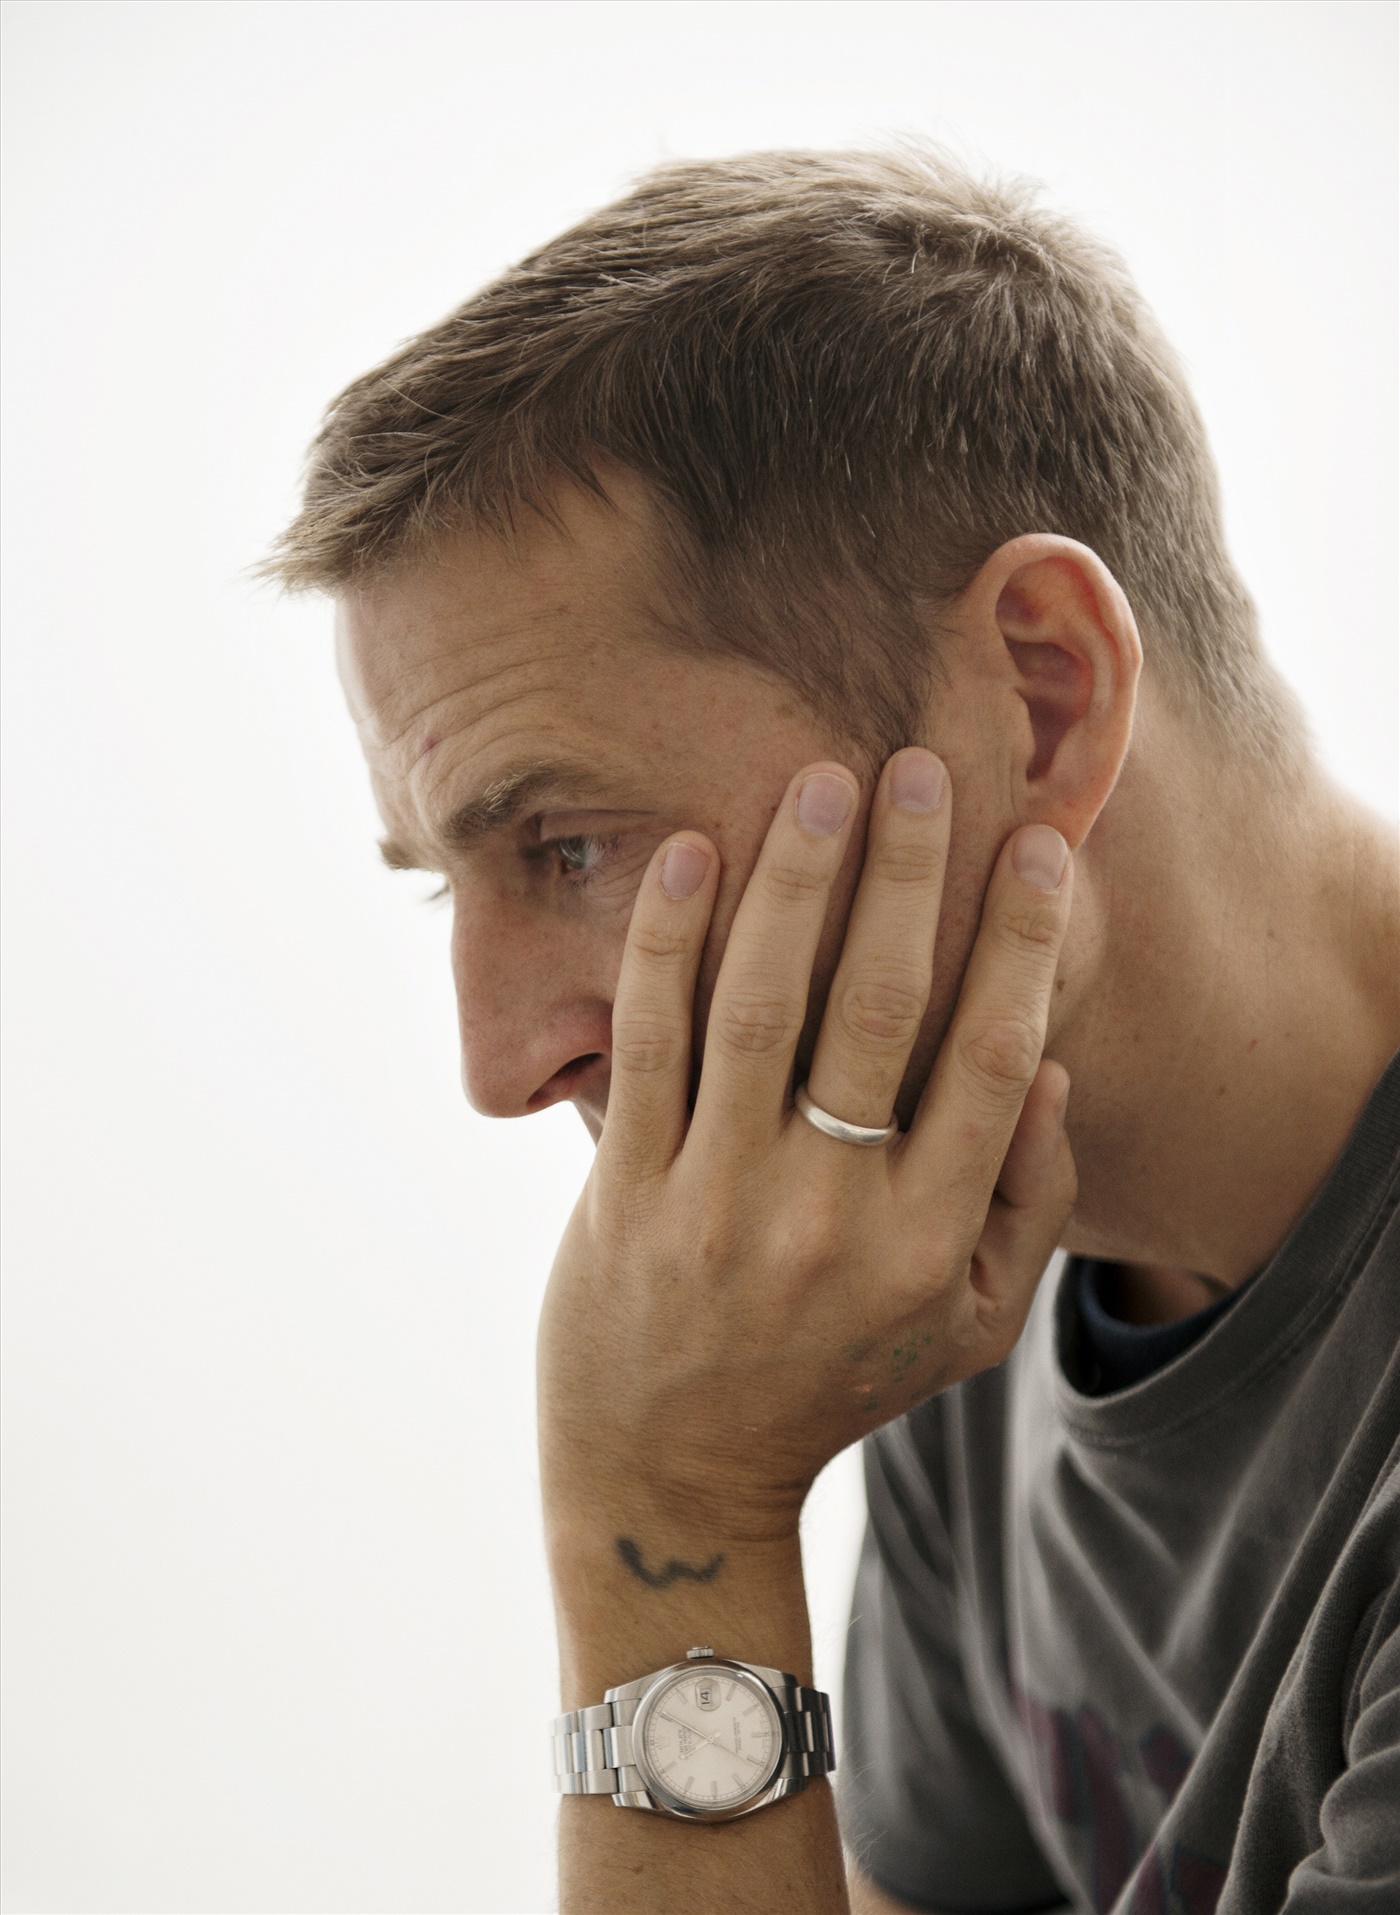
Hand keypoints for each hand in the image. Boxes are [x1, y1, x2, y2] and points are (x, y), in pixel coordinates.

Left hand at [538, 750, 1074, 1547]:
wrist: (671, 1476)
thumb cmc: (832, 1384)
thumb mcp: (968, 1327)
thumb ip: (1028, 1207)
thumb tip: (1053, 1064)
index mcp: (927, 1243)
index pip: (994, 1063)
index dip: (1023, 946)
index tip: (1043, 849)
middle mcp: (829, 1214)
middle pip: (881, 1011)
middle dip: (910, 877)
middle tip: (924, 768)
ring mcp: (719, 1200)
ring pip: (761, 1007)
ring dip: (795, 882)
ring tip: (824, 782)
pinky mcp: (625, 1189)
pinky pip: (647, 1042)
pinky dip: (667, 941)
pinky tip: (689, 852)